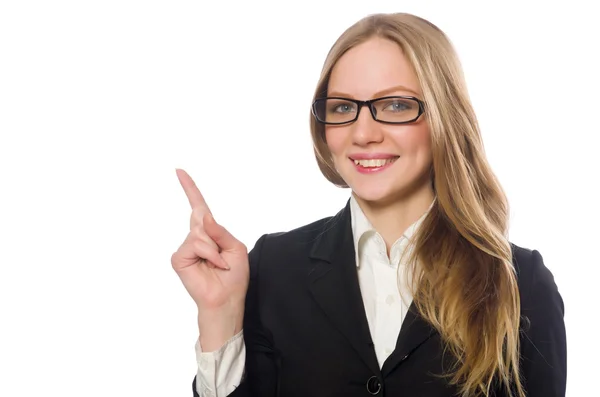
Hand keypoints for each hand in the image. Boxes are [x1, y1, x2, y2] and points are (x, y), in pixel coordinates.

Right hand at [171, 169, 248, 345]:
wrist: (226, 299)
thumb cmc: (233, 277)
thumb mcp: (235, 248)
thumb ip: (220, 230)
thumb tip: (203, 216)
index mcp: (209, 233)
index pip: (198, 207)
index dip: (190, 189)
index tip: (179, 171)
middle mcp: (195, 237)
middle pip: (202, 218)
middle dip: (217, 237)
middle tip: (222, 259)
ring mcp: (185, 248)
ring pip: (200, 232)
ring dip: (215, 249)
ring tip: (218, 264)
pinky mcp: (179, 258)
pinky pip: (196, 244)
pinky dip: (209, 255)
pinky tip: (211, 267)